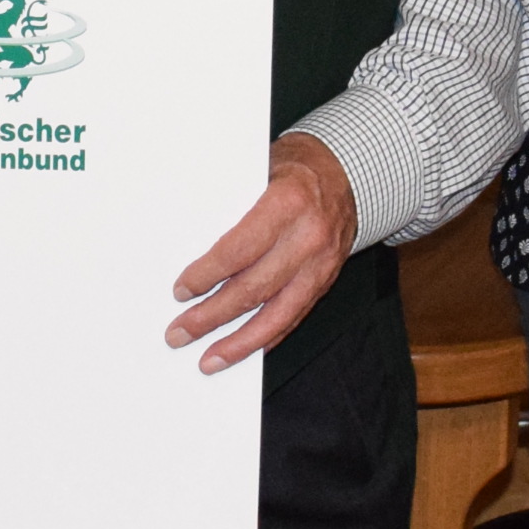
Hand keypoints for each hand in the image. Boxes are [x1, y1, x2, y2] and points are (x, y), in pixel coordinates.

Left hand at [168, 133, 355, 372]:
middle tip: (178, 333)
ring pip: (276, 315)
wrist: (350, 174)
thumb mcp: (261, 169)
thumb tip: (187, 243)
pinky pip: (294, 316)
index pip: (239, 250)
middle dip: (211, 316)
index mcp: (287, 203)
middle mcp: (308, 237)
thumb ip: (232, 204)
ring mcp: (321, 264)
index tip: (180, 291)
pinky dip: (267, 336)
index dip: (206, 275)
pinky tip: (244, 350)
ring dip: (239, 343)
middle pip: (253, 289)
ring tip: (208, 360)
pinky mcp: (326, 281)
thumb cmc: (295, 168)